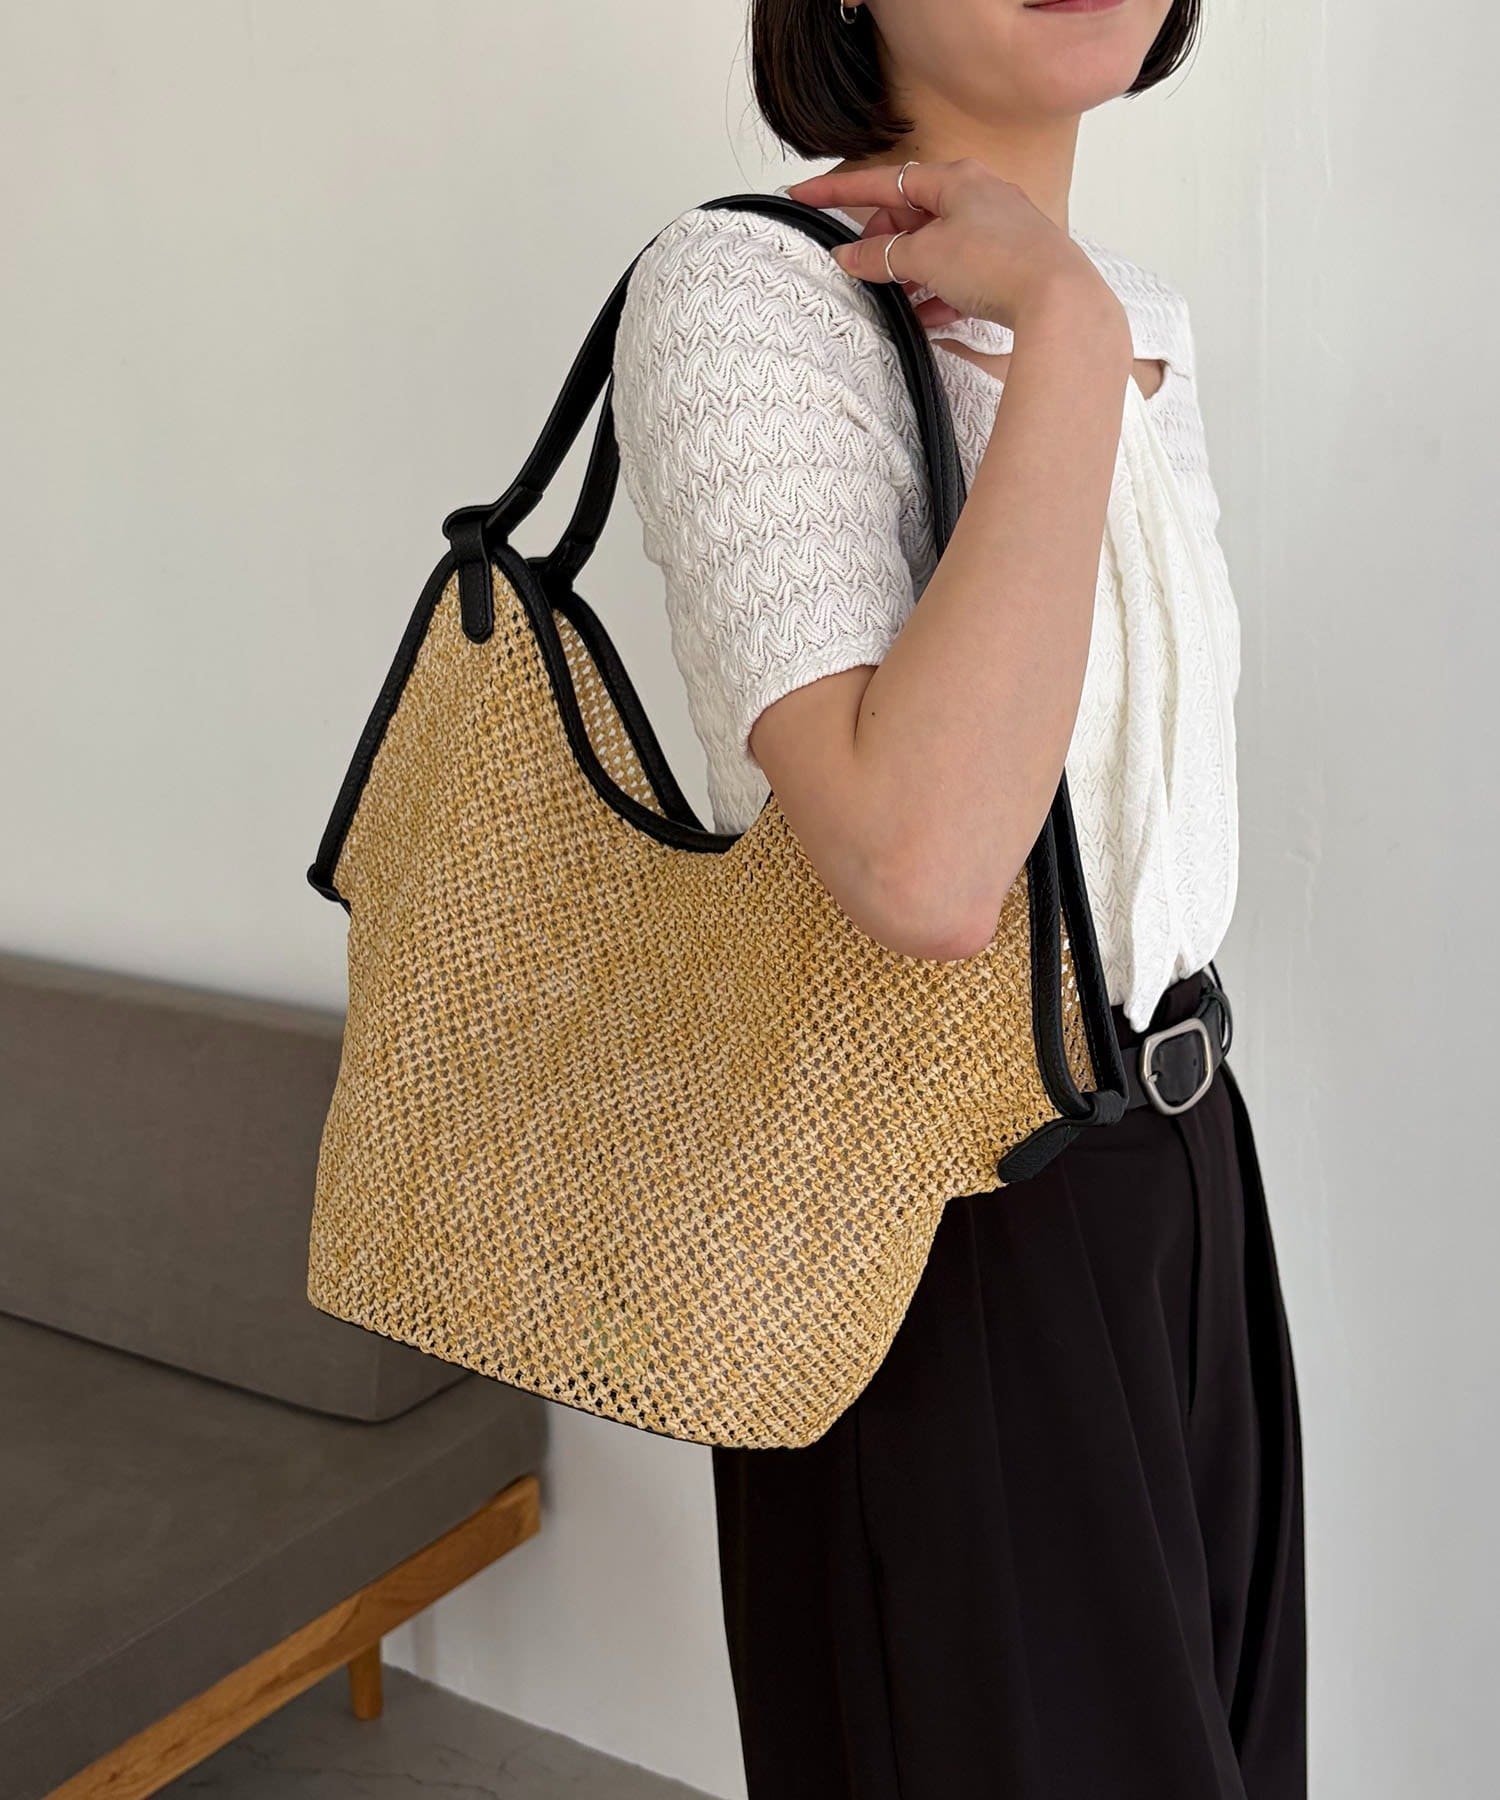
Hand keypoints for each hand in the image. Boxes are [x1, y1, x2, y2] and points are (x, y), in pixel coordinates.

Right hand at [786, 158, 1121, 334]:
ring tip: (898, 303)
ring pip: (936, 251)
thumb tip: (849, 256)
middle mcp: (979, 197)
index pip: (883, 180)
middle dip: (884, 246)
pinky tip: (928, 321)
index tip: (802, 196)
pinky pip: (961, 277)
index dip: (837, 191)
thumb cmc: (998, 263)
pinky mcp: (1010, 267)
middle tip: (865, 271)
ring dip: (911, 277)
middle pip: (911, 216)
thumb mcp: (925, 256)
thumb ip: (881, 255)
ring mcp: (997, 232)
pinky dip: (939, 296)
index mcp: (955, 179)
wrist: (1060, 300)